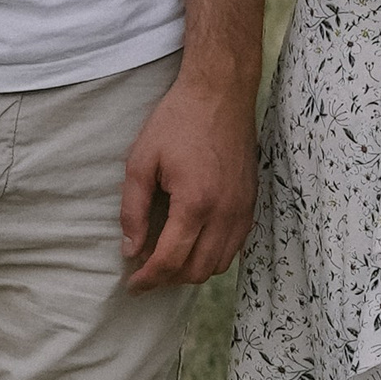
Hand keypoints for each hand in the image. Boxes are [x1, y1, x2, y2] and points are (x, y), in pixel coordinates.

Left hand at [118, 76, 258, 289]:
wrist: (221, 93)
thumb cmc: (177, 121)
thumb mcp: (141, 161)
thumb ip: (133, 210)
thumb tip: (130, 249)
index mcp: (195, 204)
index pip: (170, 261)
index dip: (148, 280)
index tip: (132, 286)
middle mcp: (224, 213)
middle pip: (197, 271)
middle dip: (167, 279)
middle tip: (145, 272)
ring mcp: (242, 210)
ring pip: (219, 265)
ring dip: (191, 270)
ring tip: (167, 259)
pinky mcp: (250, 203)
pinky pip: (234, 247)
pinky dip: (212, 255)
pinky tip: (192, 243)